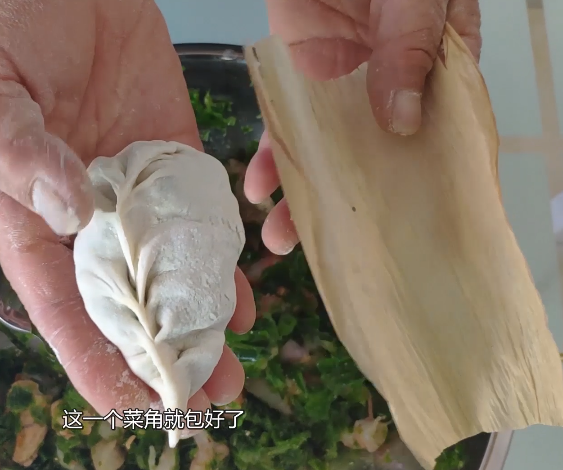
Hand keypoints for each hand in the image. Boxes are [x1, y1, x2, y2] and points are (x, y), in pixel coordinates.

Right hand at [0, 0, 255, 415]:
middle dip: (156, 355)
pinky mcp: (176, 161)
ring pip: (167, 274)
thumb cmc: (13, 29)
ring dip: (197, 323)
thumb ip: (14, 147)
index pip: (59, 301)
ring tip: (229, 370)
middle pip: (121, 303)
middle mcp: (85, 217)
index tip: (127, 401)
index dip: (91, 356)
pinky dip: (221, 261)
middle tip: (198, 398)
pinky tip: (243, 298)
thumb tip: (67, 208)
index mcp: (28, 213)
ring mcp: (134, 192)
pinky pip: (200, 221)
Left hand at [245, 0, 481, 254]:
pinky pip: (286, 126)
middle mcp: (391, 88)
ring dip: (303, 197)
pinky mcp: (301, 77)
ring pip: (327, 155)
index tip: (401, 237)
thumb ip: (409, 49)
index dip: (421, 193)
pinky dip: (272, 157)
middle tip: (324, 249)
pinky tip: (258, 185)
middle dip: (350, 210)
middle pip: (376, 163)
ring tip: (280, 238)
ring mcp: (343, 87)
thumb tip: (401, 119)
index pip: (439, 144)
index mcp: (439, 72)